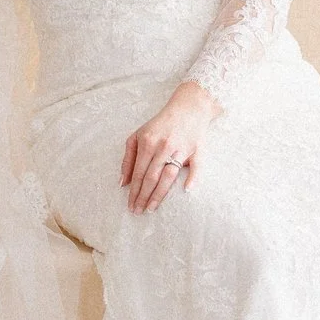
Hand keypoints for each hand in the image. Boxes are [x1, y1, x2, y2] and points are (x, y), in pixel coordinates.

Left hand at [121, 81, 219, 212]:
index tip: (130, 205)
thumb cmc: (161, 124)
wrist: (189, 107)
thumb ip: (128, 158)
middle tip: (138, 212)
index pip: (138, 173)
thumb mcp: (138, 135)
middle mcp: (163, 146)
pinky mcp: (196, 150)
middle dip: (143, 197)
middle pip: (151, 177)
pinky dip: (192, 178)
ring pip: (168, 176)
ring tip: (151, 208)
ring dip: (159, 194)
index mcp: (147, 142)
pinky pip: (196, 167)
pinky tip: (185, 190)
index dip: (134, 191)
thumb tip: (122, 182)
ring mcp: (180, 149)